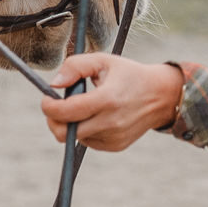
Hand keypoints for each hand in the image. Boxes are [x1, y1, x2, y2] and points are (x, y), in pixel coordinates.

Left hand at [40, 54, 183, 150]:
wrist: (161, 95)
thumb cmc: (129, 75)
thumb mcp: (104, 61)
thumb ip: (76, 66)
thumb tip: (54, 84)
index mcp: (106, 99)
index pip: (66, 111)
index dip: (49, 107)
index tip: (46, 99)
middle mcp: (110, 122)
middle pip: (65, 133)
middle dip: (53, 120)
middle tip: (56, 107)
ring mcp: (113, 137)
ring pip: (76, 137)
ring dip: (72, 124)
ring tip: (85, 107)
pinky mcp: (116, 146)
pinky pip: (89, 142)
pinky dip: (85, 130)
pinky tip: (97, 116)